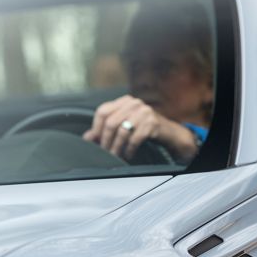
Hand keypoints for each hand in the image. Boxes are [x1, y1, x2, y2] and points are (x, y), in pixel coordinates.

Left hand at [83, 95, 197, 160]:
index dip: (96, 128)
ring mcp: (144, 112)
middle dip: (106, 140)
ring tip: (116, 156)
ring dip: (117, 147)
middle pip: (111, 122)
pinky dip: (129, 150)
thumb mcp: (125, 125)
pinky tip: (128, 155)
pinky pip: (134, 139)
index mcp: (125, 101)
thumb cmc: (144, 129)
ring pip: (122, 131)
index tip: (95, 141)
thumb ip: (106, 129)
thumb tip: (88, 137)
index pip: (103, 111)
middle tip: (105, 153)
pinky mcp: (152, 123)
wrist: (169, 133)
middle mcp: (134, 103)